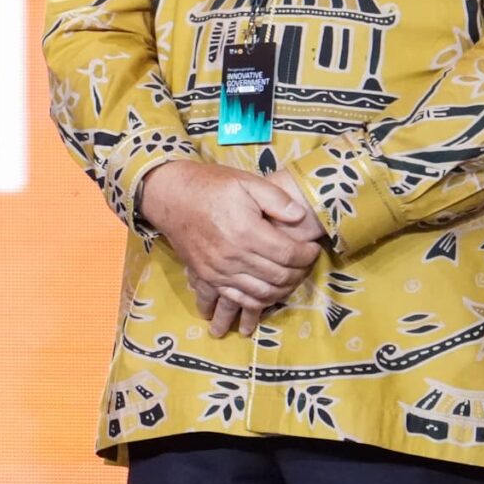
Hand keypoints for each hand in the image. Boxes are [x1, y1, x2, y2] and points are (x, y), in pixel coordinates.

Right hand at [140, 160, 325, 334]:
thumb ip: (276, 199)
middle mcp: (233, 256)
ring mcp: (218, 270)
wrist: (170, 195)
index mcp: (246, 231)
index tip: (313, 248)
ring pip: (261, 293)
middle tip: (305, 264)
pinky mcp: (207, 276)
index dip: (307, 255)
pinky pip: (237, 298)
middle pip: (279, 277)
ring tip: (290, 278)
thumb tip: (300, 217)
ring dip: (282, 290)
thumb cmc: (211, 186)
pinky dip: (256, 302)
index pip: (289, 255)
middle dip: (299, 273)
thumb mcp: (246, 181)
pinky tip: (266, 294)